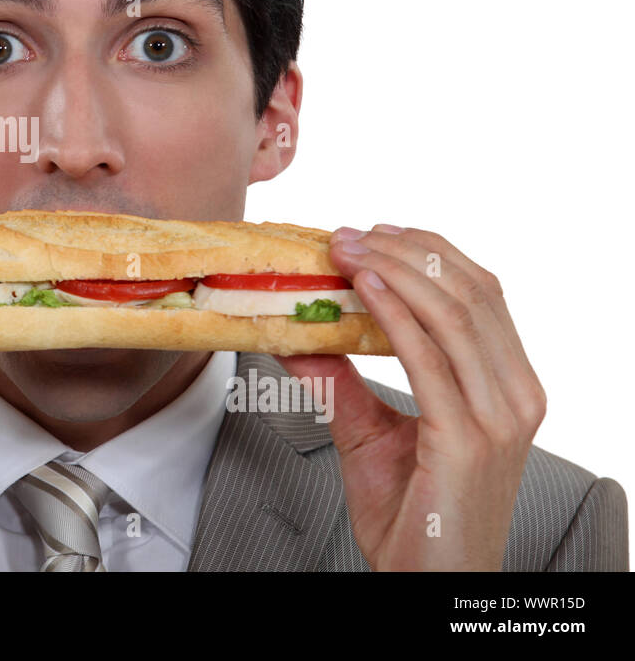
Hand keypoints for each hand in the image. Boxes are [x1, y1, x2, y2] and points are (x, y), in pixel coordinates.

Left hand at [276, 223, 545, 570]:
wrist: (429, 581)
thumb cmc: (413, 516)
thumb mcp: (370, 432)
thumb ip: (340, 380)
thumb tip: (298, 335)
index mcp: (509, 385)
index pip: (480, 294)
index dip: (428, 251)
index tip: (374, 232)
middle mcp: (516, 395)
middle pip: (470, 291)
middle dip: (406, 250)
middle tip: (348, 233)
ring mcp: (499, 417)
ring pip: (454, 313)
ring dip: (395, 270)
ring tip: (347, 249)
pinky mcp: (467, 439)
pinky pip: (430, 358)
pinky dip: (397, 314)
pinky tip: (366, 289)